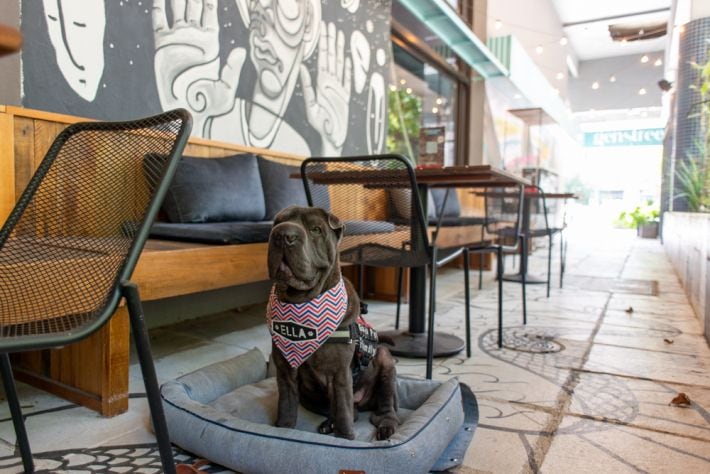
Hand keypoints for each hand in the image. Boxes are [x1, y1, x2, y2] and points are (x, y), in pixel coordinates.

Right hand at [152, 0, 243, 134]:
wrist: (189, 113)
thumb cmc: (211, 103)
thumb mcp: (227, 87)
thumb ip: (232, 68)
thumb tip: (240, 51)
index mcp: (211, 42)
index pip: (210, 12)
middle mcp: (194, 37)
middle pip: (194, 5)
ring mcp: (178, 39)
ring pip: (177, 8)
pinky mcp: (163, 45)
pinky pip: (159, 20)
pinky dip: (159, 5)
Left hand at [300, 22, 351, 154]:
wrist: (332, 138)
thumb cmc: (320, 125)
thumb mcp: (311, 106)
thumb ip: (307, 87)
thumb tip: (301, 69)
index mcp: (321, 84)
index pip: (322, 60)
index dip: (323, 44)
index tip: (322, 30)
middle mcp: (330, 84)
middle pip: (331, 58)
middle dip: (331, 42)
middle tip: (330, 26)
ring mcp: (339, 89)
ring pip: (340, 65)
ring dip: (340, 50)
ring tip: (340, 36)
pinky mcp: (346, 96)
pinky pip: (348, 79)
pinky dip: (349, 68)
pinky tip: (347, 58)